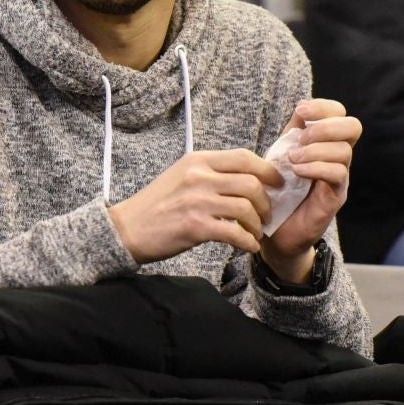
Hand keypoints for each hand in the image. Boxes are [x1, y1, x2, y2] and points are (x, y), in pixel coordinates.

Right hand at [107, 148, 280, 262]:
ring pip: (246, 208)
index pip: (244, 157)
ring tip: (255, 232)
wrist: (126, 229)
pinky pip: (234, 233)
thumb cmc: (156, 206)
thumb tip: (247, 178)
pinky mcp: (195, 226)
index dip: (268, 170)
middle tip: (266, 215)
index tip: (277, 184)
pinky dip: (247, 242)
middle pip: (251, 183)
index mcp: (197, 160)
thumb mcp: (181, 176)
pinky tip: (247, 246)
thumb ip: (211, 173)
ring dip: (257, 224)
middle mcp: (198, 177)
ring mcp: (196, 201)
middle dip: (266, 202)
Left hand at [260, 99, 361, 281]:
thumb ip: (291, 133)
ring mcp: (339, 177)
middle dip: (326, 126)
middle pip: (353, 127)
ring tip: (292, 159)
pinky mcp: (336, 196)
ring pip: (344, 151)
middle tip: (301, 138)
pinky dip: (316, 167)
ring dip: (316, 150)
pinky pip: (338, 174)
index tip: (301, 111)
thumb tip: (301, 107)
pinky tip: (297, 171)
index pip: (340, 113)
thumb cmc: (276, 190)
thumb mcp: (279, 155)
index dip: (324, 107)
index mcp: (324, 142)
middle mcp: (336, 157)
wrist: (274, 230)